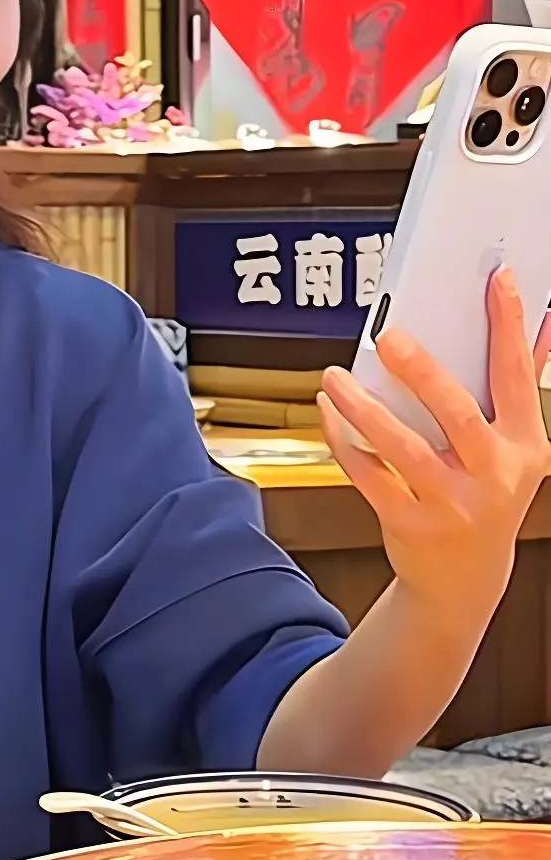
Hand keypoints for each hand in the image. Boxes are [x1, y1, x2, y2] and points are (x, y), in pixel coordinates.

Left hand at [319, 268, 550, 614]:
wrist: (464, 578)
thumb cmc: (486, 496)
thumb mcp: (515, 450)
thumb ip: (517, 387)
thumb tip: (541, 321)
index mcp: (522, 446)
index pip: (517, 375)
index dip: (508, 325)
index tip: (496, 280)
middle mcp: (492, 475)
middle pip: (456, 414)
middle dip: (422, 371)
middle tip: (389, 334)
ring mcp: (450, 502)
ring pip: (400, 447)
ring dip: (361, 407)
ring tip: (334, 377)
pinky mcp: (409, 522)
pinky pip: (367, 473)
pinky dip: (343, 439)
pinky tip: (329, 411)